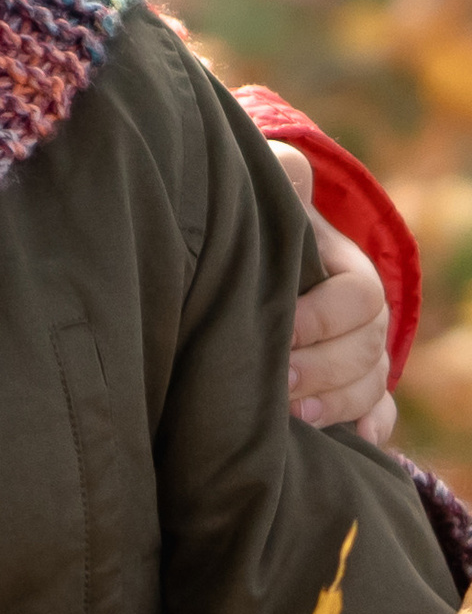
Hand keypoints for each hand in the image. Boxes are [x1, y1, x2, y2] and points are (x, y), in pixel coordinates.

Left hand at [274, 143, 395, 442]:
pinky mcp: (343, 392)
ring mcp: (354, 356)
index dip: (324, 317)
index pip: (360, 296)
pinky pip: (377, 418)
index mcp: (342, 269)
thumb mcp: (261, 200)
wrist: (236, 264)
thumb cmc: (247, 231)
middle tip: (278, 384)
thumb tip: (293, 168)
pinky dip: (368, 433)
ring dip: (340, 404)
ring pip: (373, 386)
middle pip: (369, 348)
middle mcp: (357, 316)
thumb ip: (279, 179)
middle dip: (326, 368)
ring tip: (295, 419)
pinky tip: (351, 444)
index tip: (279, 331)